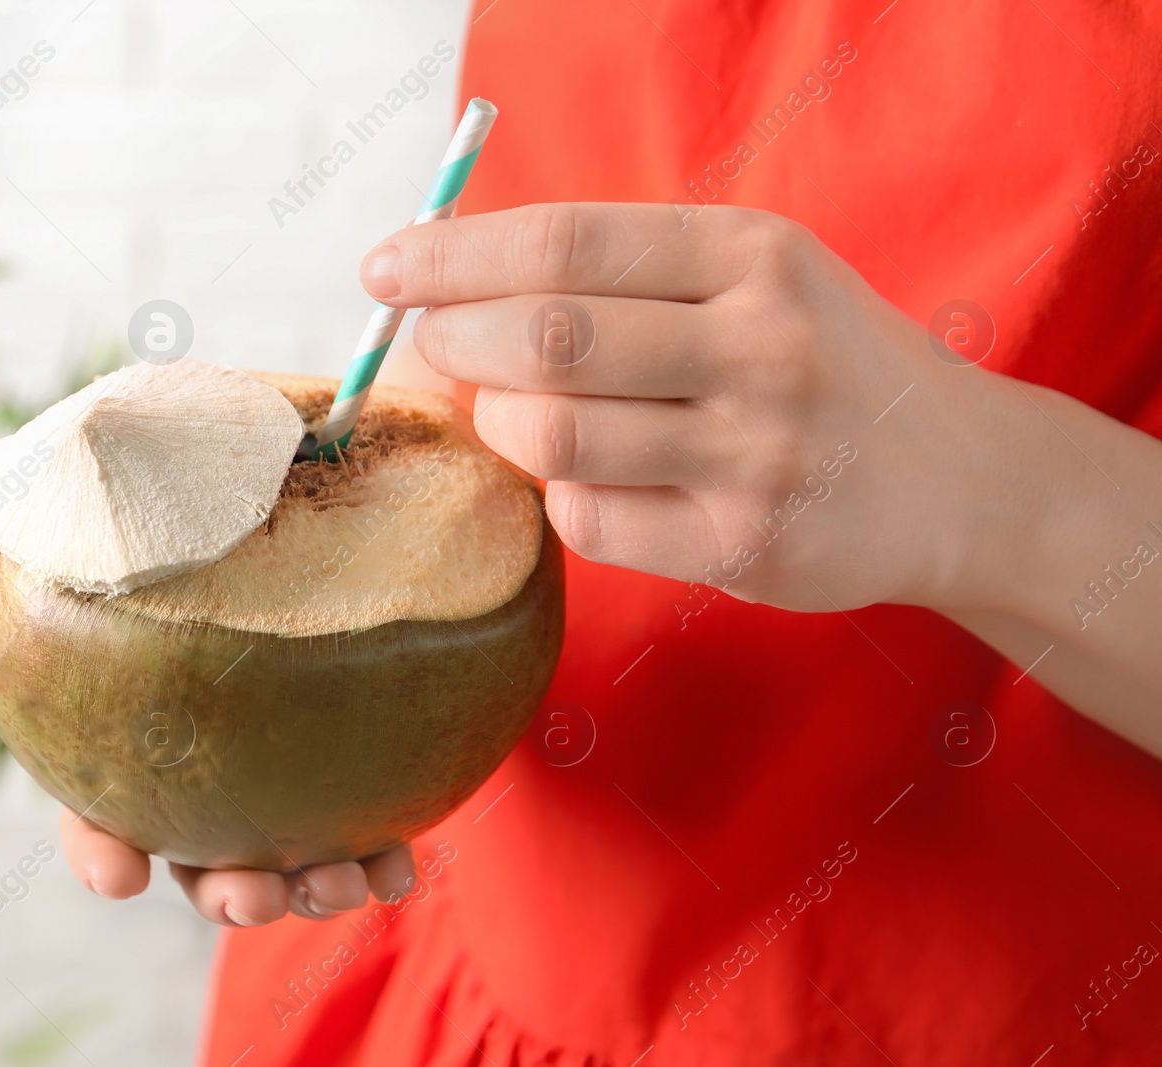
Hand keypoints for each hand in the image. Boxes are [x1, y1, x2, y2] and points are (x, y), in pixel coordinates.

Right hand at [0, 541, 416, 923]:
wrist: (308, 508)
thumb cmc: (195, 522)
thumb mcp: (123, 515)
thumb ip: (49, 543)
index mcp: (139, 738)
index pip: (99, 813)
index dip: (101, 853)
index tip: (120, 878)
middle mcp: (207, 777)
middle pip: (202, 863)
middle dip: (225, 894)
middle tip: (252, 894)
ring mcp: (283, 783)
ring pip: (287, 866)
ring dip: (309, 890)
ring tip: (341, 883)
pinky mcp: (354, 775)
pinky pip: (369, 836)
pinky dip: (382, 866)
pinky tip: (399, 871)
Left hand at [365, 203, 1020, 615]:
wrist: (957, 478)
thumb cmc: (817, 361)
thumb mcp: (750, 276)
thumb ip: (622, 275)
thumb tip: (452, 293)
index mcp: (751, 255)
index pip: (567, 243)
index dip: (455, 257)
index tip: (386, 270)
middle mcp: (760, 346)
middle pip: (549, 338)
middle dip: (459, 340)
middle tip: (437, 345)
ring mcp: (756, 453)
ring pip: (557, 435)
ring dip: (500, 424)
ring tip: (508, 412)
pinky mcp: (744, 546)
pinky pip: (589, 520)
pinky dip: (557, 496)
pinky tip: (581, 477)